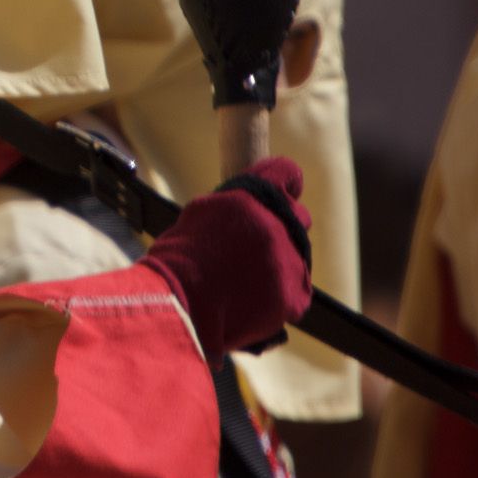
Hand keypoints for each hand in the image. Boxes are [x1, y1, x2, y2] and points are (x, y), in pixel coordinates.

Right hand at [139, 157, 312, 355]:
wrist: (179, 306)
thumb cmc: (179, 260)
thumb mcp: (202, 213)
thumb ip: (236, 205)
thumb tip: (249, 206)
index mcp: (252, 196)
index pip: (286, 172)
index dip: (286, 184)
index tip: (285, 193)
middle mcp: (277, 222)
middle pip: (298, 217)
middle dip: (282, 229)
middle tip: (256, 250)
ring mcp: (290, 259)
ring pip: (298, 259)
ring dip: (280, 267)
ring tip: (245, 285)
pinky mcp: (295, 295)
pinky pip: (298, 293)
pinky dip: (281, 300)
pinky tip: (253, 304)